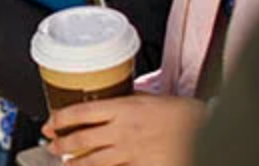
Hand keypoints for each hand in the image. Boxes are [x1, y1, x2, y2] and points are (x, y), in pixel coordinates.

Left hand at [41, 95, 205, 165]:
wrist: (208, 129)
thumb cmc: (184, 113)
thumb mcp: (151, 99)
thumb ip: (127, 103)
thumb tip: (109, 104)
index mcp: (124, 108)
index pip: (82, 112)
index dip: (60, 119)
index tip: (50, 123)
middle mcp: (124, 131)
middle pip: (82, 140)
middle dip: (61, 145)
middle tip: (52, 147)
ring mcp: (132, 153)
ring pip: (93, 162)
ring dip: (75, 165)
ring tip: (65, 165)